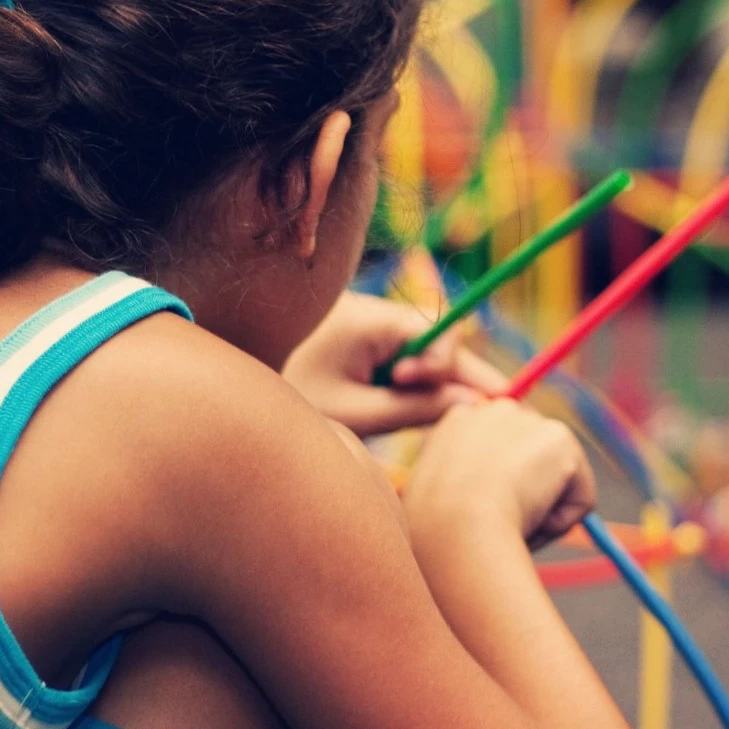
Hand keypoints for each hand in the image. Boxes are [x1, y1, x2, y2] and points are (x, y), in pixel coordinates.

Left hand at [283, 292, 506, 436]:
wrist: (242, 400)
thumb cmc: (295, 401)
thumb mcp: (356, 413)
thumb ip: (415, 410)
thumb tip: (474, 406)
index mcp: (371, 320)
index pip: (440, 329)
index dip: (445, 364)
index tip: (416, 391)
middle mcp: (377, 312)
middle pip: (439, 339)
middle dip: (455, 377)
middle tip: (486, 413)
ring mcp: (372, 324)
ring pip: (426, 350)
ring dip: (431, 383)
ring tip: (420, 415)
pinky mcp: (365, 340)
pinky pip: (406, 356)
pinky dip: (411, 383)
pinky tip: (400, 407)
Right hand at [407, 399, 595, 550]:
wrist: (452, 528)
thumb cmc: (432, 530)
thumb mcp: (433, 500)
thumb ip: (461, 488)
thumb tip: (486, 505)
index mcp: (457, 423)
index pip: (498, 453)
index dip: (498, 489)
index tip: (483, 516)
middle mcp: (494, 410)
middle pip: (533, 463)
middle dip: (527, 496)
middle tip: (499, 526)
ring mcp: (528, 421)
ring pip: (556, 484)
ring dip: (539, 514)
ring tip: (506, 525)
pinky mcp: (560, 440)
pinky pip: (580, 499)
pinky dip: (560, 524)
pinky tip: (528, 522)